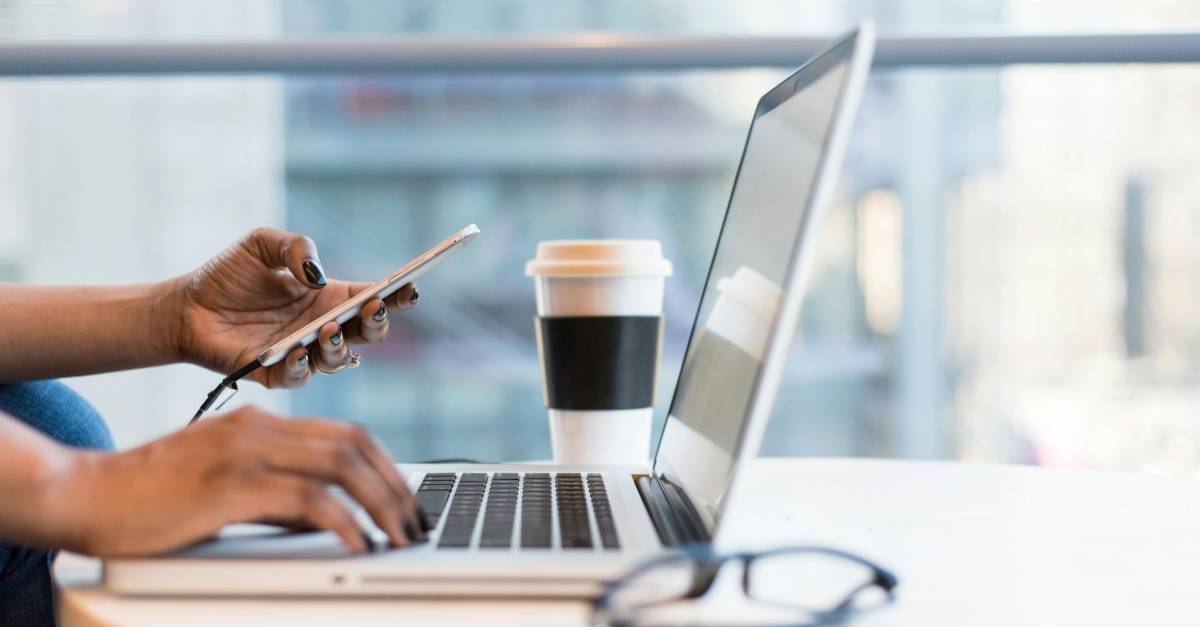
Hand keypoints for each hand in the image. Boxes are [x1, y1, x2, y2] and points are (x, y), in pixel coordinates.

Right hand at [55, 406, 424, 555]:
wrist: (85, 494)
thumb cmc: (151, 497)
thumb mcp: (225, 484)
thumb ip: (276, 492)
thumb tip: (327, 518)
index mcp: (260, 422)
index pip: (346, 433)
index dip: (386, 466)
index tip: (405, 499)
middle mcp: (259, 428)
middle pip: (354, 445)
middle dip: (396, 486)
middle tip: (415, 522)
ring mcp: (245, 452)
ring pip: (341, 466)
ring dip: (381, 503)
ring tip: (399, 536)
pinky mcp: (231, 485)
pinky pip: (307, 500)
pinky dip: (343, 522)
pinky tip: (358, 543)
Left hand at [170, 228, 418, 387]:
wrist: (185, 306)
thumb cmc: (227, 275)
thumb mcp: (261, 244)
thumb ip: (294, 247)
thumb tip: (317, 274)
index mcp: (328, 297)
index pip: (372, 298)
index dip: (396, 295)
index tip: (409, 287)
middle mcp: (322, 327)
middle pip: (367, 334)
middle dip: (378, 323)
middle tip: (373, 308)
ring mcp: (302, 353)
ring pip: (339, 360)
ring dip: (339, 346)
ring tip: (328, 329)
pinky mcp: (274, 373)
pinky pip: (298, 377)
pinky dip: (302, 366)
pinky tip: (297, 350)